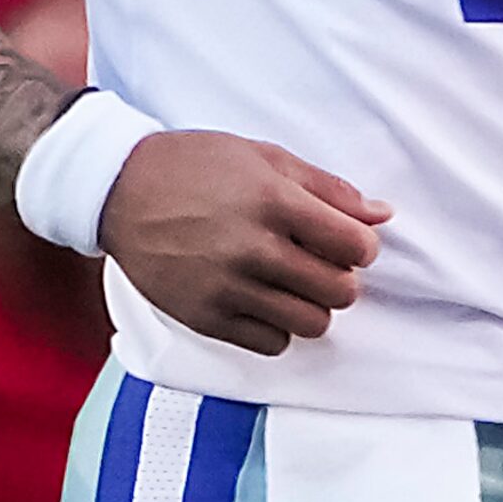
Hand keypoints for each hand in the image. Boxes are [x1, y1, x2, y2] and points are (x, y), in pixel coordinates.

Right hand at [97, 131, 391, 355]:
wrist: (120, 190)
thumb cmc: (197, 165)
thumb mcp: (266, 158)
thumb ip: (328, 189)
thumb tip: (381, 215)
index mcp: (273, 201)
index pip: (353, 245)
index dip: (363, 246)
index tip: (351, 241)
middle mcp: (252, 249)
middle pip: (339, 291)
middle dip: (342, 277)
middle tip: (322, 261)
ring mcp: (227, 288)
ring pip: (311, 324)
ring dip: (313, 305)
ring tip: (294, 282)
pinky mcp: (205, 318)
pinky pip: (271, 343)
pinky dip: (278, 326)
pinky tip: (264, 299)